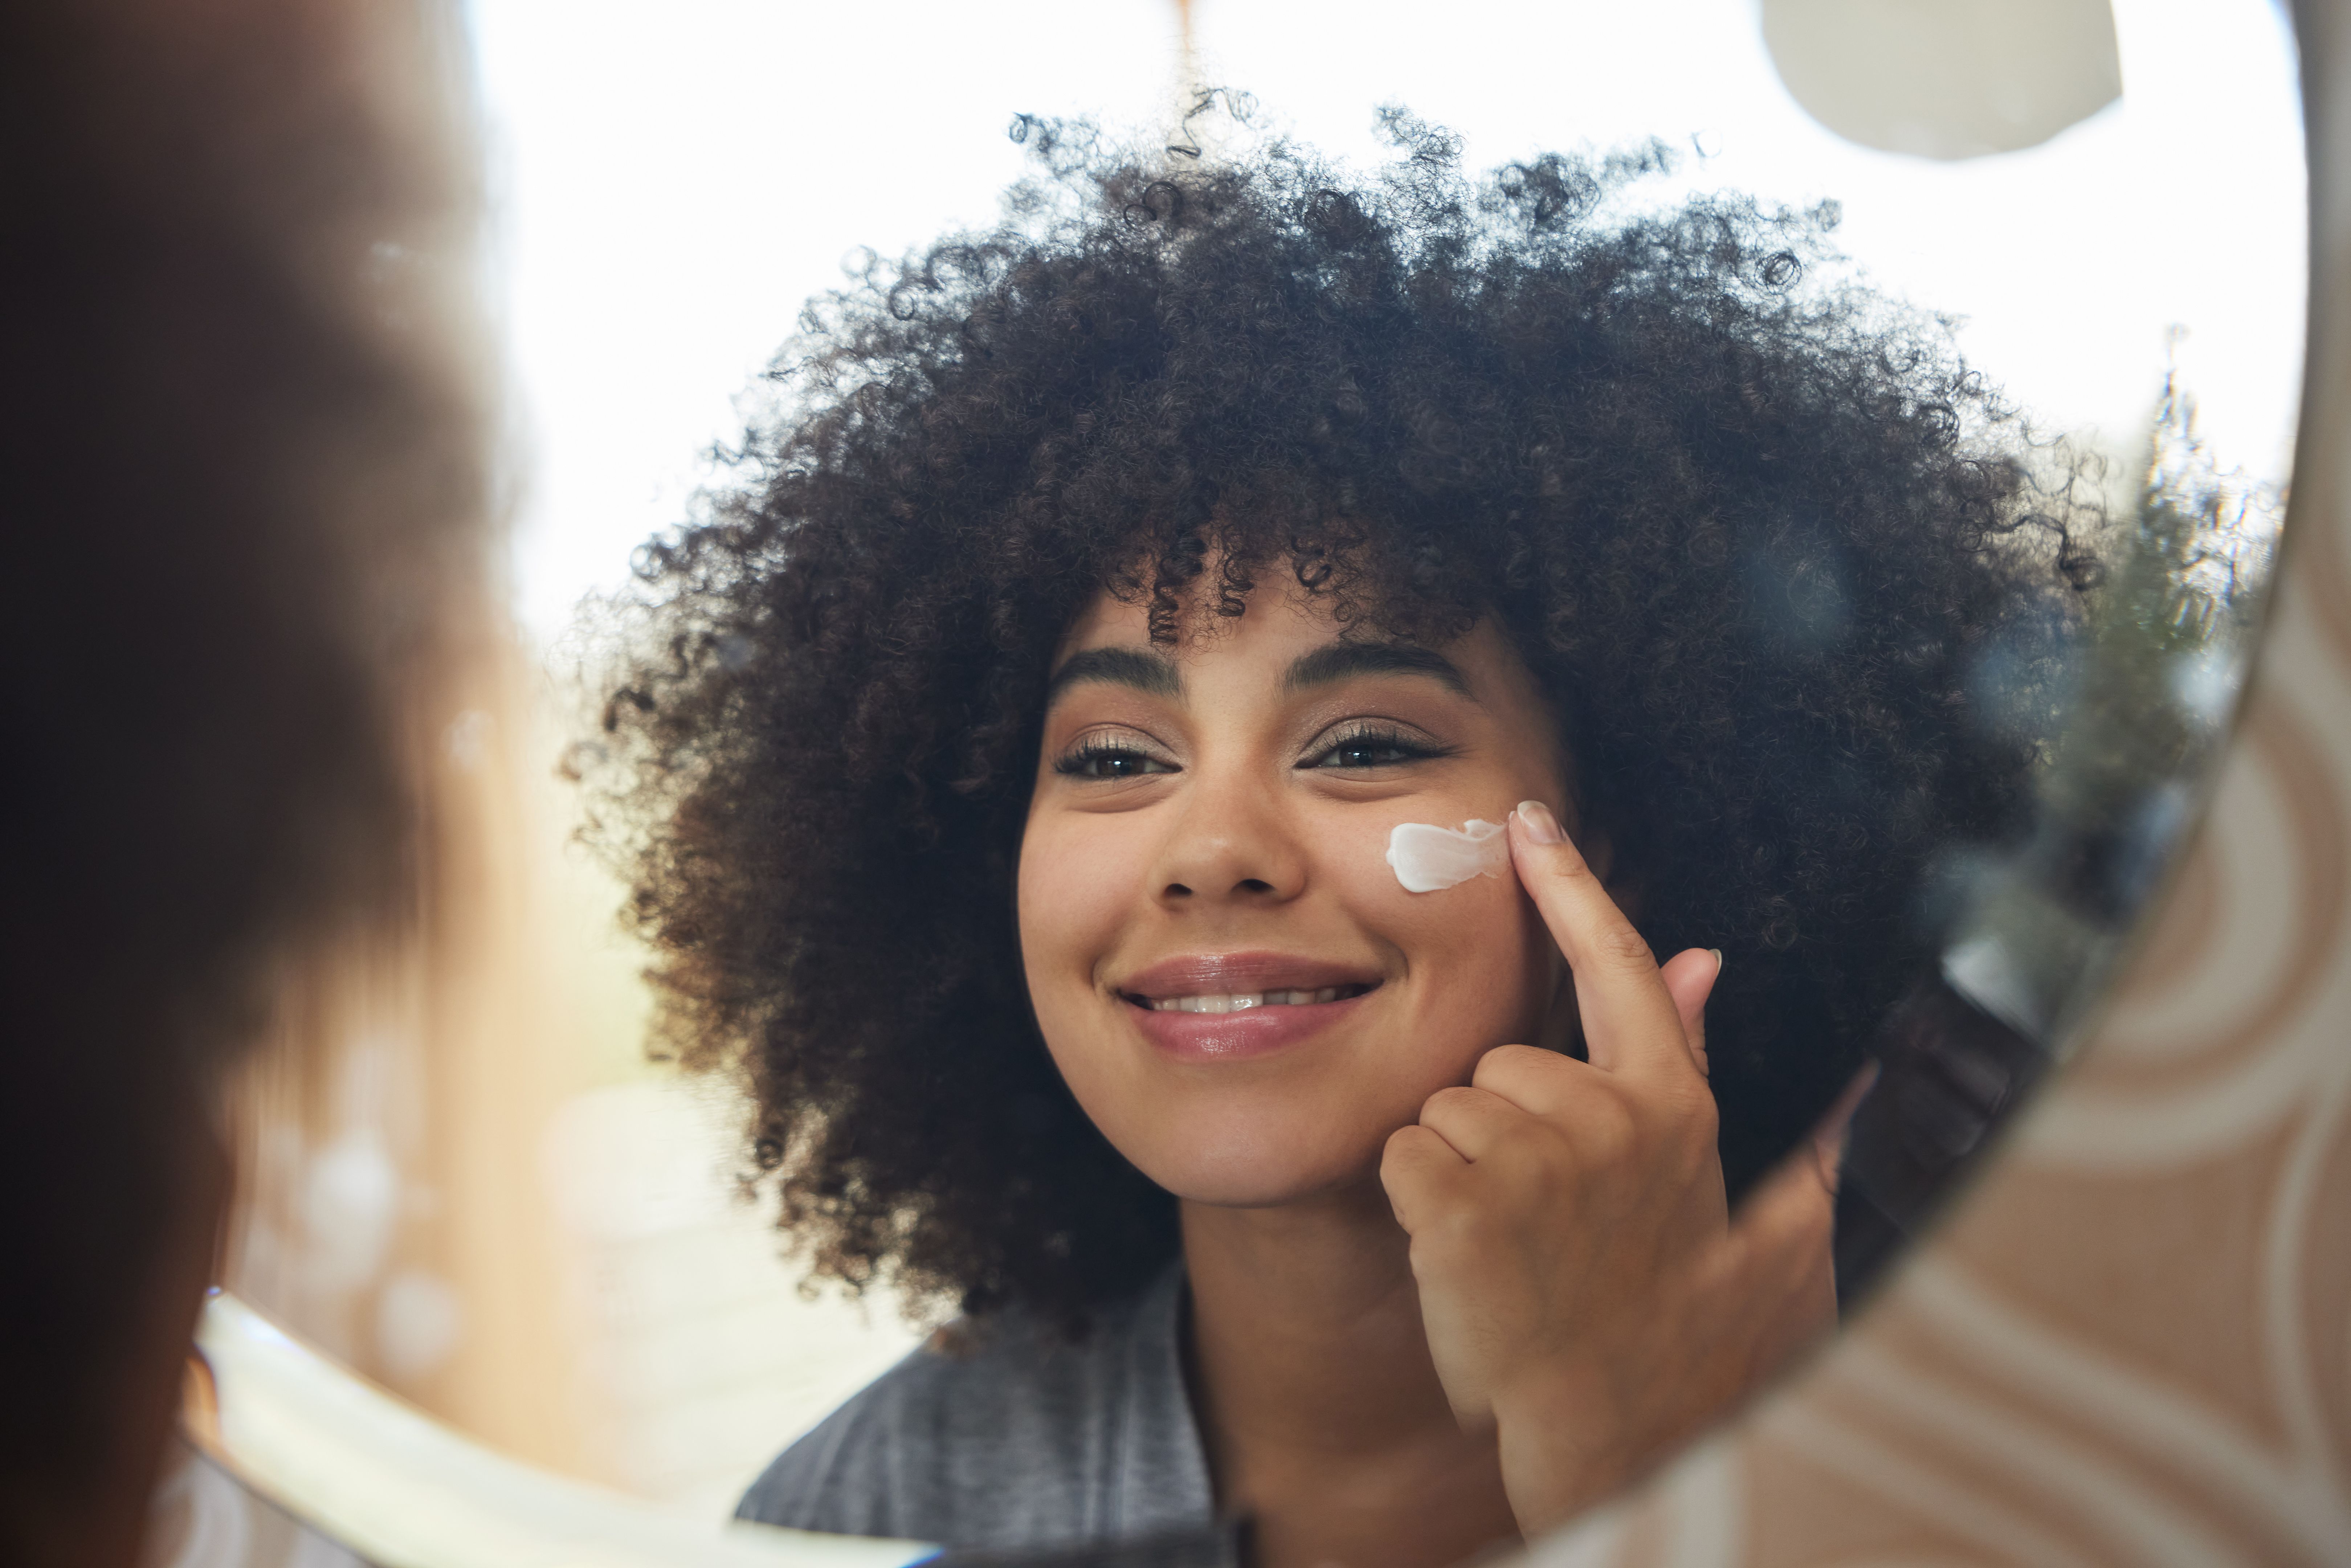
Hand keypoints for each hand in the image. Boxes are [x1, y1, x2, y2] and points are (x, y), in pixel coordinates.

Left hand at [1378, 800, 1870, 1533]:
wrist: (1610, 1432)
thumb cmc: (1655, 1325)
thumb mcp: (1712, 1194)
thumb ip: (1695, 1065)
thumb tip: (1703, 958)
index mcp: (1671, 1109)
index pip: (1620, 968)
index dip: (1573, 888)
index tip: (1531, 821)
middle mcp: (1610, 1119)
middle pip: (1503, 1062)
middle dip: (1504, 1128)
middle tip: (1544, 1220)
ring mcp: (1537, 1158)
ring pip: (1449, 1110)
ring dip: (1463, 1170)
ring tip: (1513, 1244)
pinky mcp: (1463, 1199)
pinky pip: (1406, 1155)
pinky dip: (1417, 1202)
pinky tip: (1465, 1255)